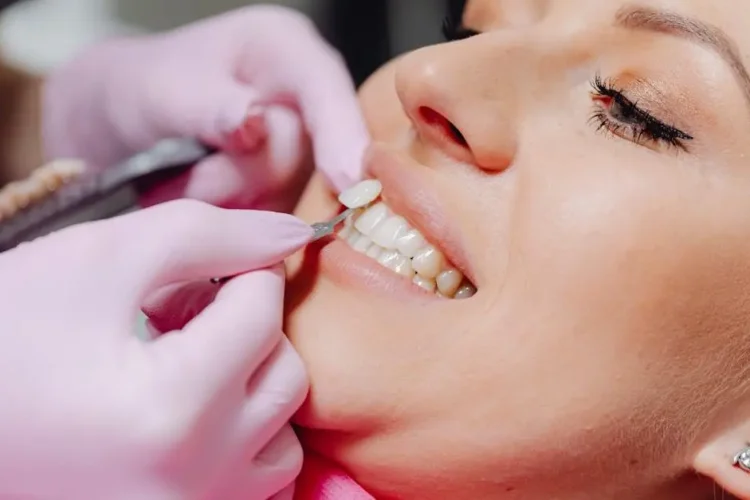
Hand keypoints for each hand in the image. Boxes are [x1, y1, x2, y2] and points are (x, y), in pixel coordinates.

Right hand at [0, 200, 310, 499]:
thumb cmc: (5, 333)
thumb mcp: (99, 258)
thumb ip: (208, 234)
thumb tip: (292, 233)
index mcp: (172, 407)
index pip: (264, 312)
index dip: (243, 272)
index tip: (204, 269)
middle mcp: (192, 479)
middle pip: (285, 373)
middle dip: (247, 327)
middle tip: (184, 312)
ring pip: (282, 431)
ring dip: (251, 384)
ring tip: (186, 361)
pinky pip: (258, 480)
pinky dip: (243, 437)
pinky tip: (191, 409)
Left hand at [42, 5, 368, 208]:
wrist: (120, 129)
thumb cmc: (139, 91)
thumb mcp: (160, 90)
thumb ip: (208, 106)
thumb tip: (254, 123)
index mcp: (285, 51)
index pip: (326, 89)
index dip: (341, 133)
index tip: (345, 179)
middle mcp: (304, 102)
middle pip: (306, 158)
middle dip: (241, 178)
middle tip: (185, 178)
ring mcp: (300, 154)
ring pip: (291, 201)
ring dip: (232, 206)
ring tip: (182, 185)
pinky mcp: (288, 196)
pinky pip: (277, 227)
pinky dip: (237, 226)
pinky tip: (204, 204)